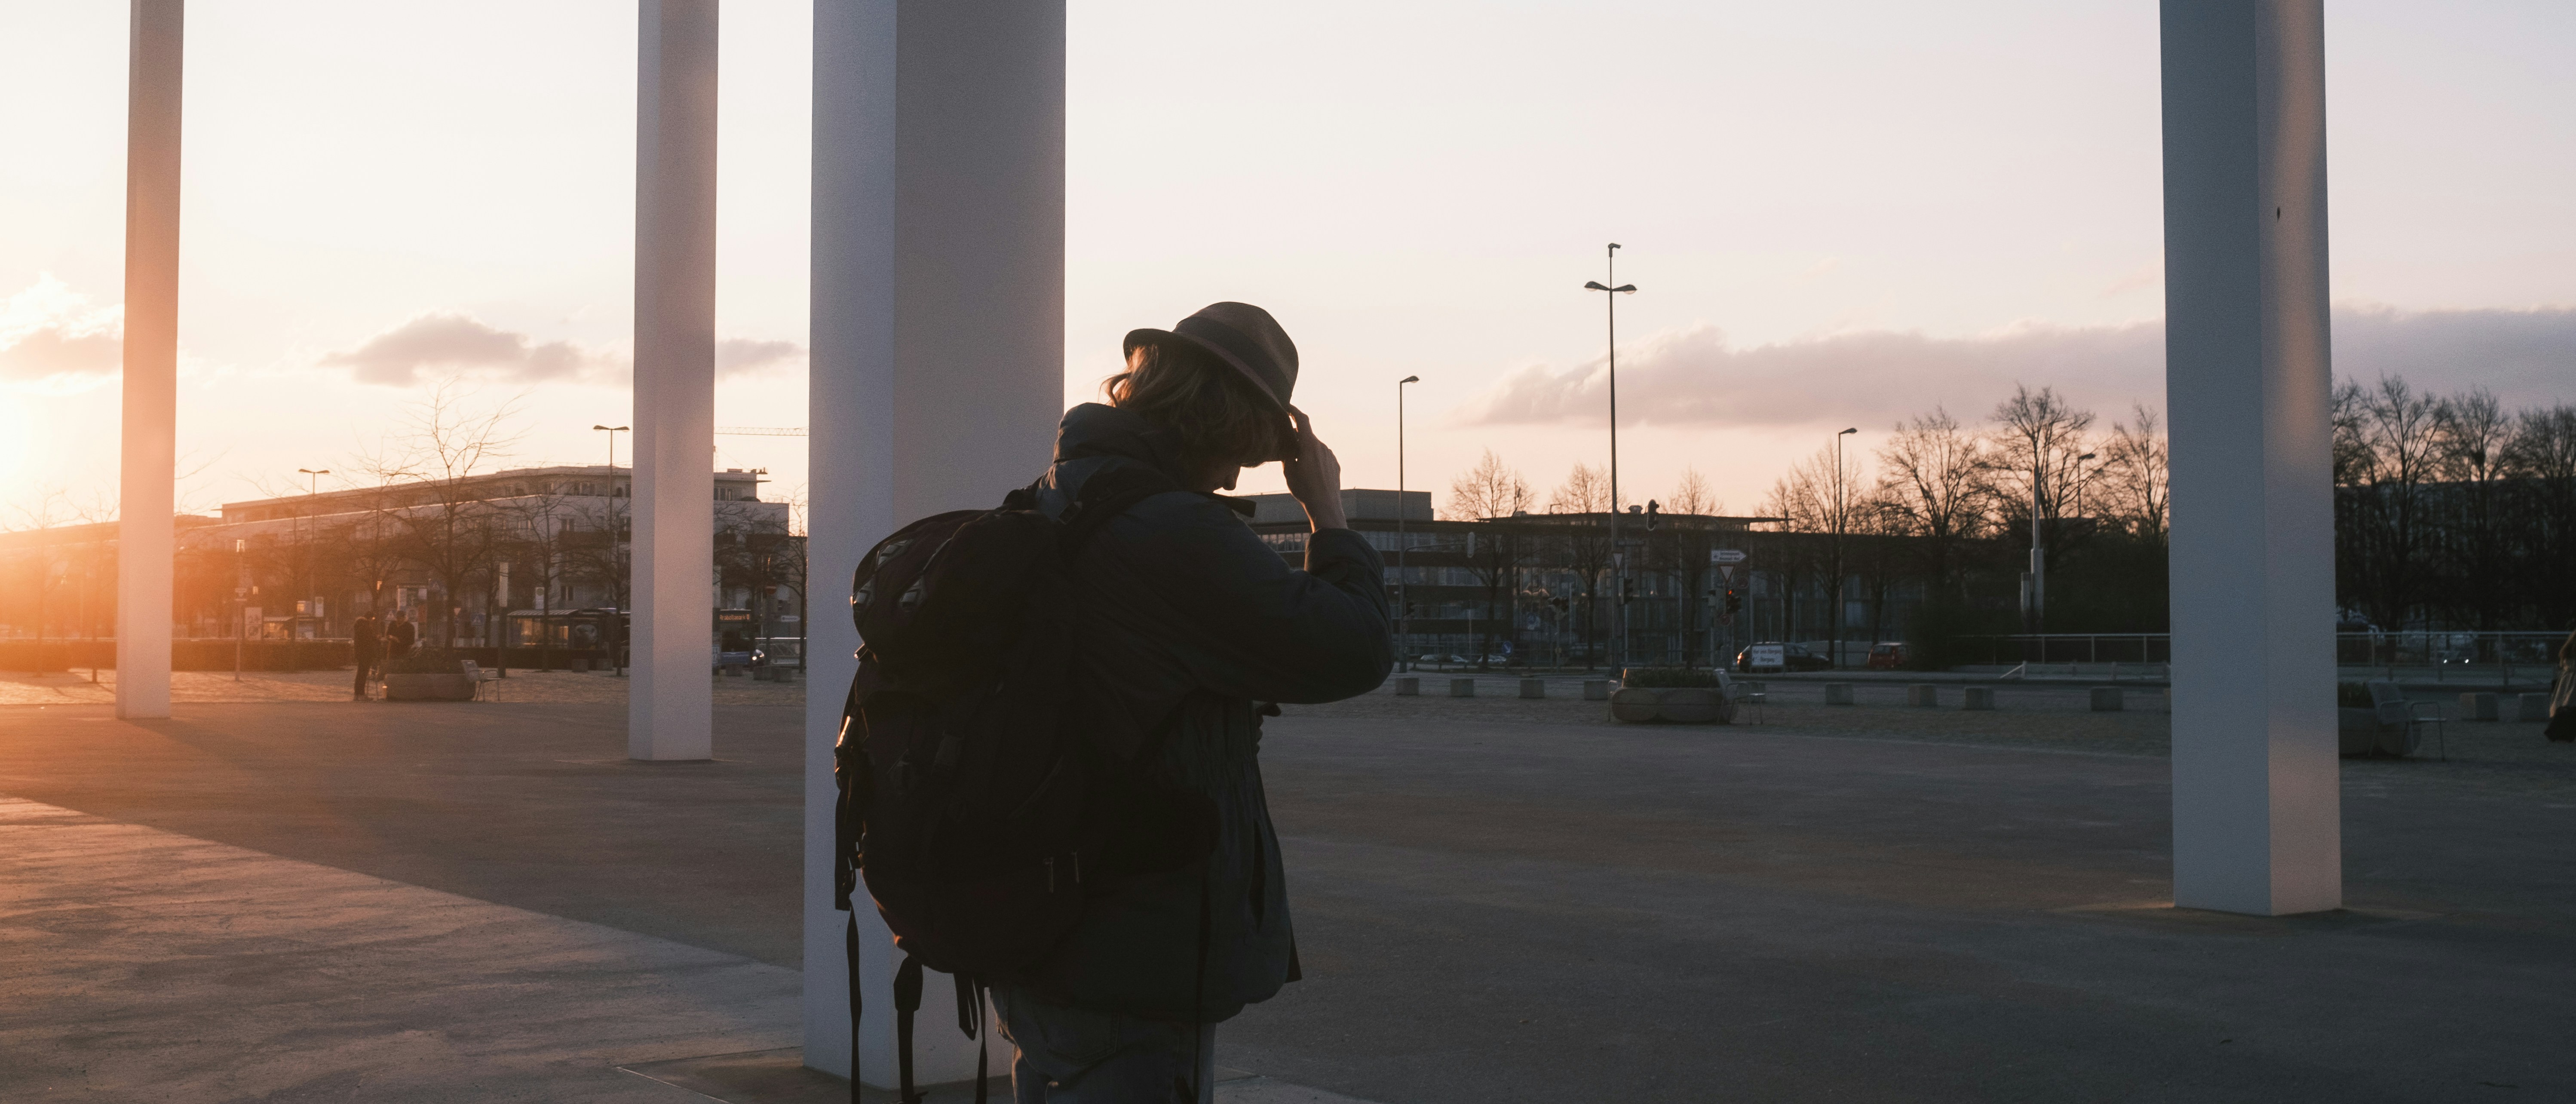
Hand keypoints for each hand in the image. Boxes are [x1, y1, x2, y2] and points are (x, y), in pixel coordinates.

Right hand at [1281, 406, 1346, 530]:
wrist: (1325, 506)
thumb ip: (1287, 454)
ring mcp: (1330, 455)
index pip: (1303, 420)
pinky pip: (1323, 457)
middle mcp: (1322, 447)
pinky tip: (1310, 473)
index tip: (1288, 407)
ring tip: (1298, 465)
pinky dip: (1315, 459)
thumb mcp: (1289, 471)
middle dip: (1297, 437)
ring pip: (1315, 447)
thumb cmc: (1305, 489)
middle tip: (1286, 444)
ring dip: (1306, 451)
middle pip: (1307, 435)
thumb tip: (1287, 445)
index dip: (1294, 411)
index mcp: (1310, 445)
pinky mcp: (1335, 465)